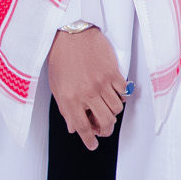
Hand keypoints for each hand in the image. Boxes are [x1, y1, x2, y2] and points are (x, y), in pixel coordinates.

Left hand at [50, 26, 127, 148]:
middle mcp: (87, 93)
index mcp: (69, 99)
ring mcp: (101, 83)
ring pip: (116, 109)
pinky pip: (123, 92)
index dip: (89, 139)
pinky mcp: (113, 72)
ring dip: (113, 112)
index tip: (93, 144)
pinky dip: (122, 96)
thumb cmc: (61, 58)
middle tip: (103, 128)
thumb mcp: (56, 87)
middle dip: (106, 129)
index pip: (82, 127)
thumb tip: (74, 127)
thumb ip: (65, 109)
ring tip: (107, 107)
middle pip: (105, 121)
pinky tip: (115, 93)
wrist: (71, 34)